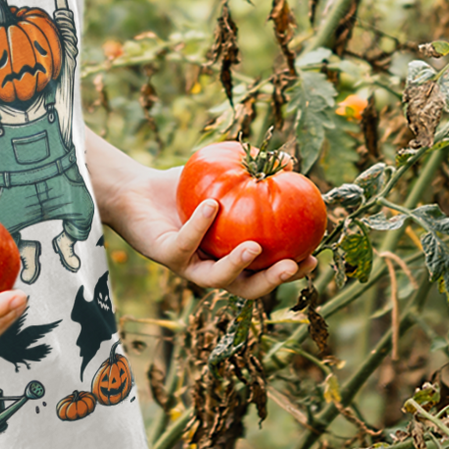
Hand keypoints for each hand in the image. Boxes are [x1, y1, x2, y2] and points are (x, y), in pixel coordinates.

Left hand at [106, 164, 315, 298]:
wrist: (135, 190)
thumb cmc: (180, 187)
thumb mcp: (220, 175)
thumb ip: (252, 169)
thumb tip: (288, 160)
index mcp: (227, 257)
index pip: (264, 273)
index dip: (289, 273)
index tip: (313, 258)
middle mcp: (209, 268)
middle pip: (245, 288)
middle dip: (271, 282)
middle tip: (292, 265)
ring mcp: (187, 265)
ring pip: (215, 278)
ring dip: (237, 265)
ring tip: (254, 247)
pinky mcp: (164, 254)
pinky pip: (185, 242)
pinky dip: (199, 225)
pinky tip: (212, 205)